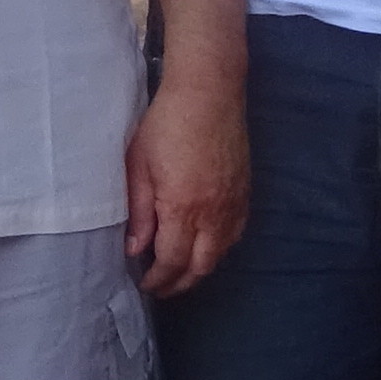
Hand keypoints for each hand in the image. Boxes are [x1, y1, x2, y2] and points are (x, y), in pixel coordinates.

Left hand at [123, 65, 250, 295]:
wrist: (209, 92)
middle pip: (201, 266)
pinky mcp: (245, 191)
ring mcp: (234, 203)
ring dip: (201, 268)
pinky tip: (205, 245)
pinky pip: (236, 233)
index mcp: (183, 207)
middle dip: (180, 283)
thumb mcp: (140, 166)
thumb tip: (135, 249)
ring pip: (222, 253)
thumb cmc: (166, 124)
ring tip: (180, 271)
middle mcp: (214, 212)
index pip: (173, 261)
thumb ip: (138, 212)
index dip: (159, 279)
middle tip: (161, 287)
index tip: (145, 284)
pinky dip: (220, 247)